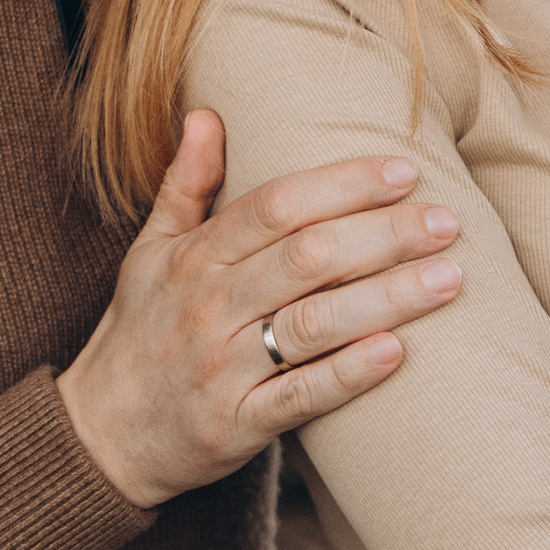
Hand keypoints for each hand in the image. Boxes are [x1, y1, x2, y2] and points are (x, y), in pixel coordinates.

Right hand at [58, 115, 462, 512]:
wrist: (101, 436)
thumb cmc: (140, 332)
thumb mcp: (149, 253)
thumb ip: (185, 185)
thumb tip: (208, 113)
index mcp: (195, 258)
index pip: (276, 206)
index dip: (342, 184)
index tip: (402, 170)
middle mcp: (209, 307)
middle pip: (307, 257)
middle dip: (383, 234)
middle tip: (446, 221)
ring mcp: (223, 368)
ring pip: (314, 323)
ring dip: (387, 298)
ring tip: (448, 278)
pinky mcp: (237, 426)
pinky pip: (301, 396)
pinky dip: (350, 373)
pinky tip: (399, 352)